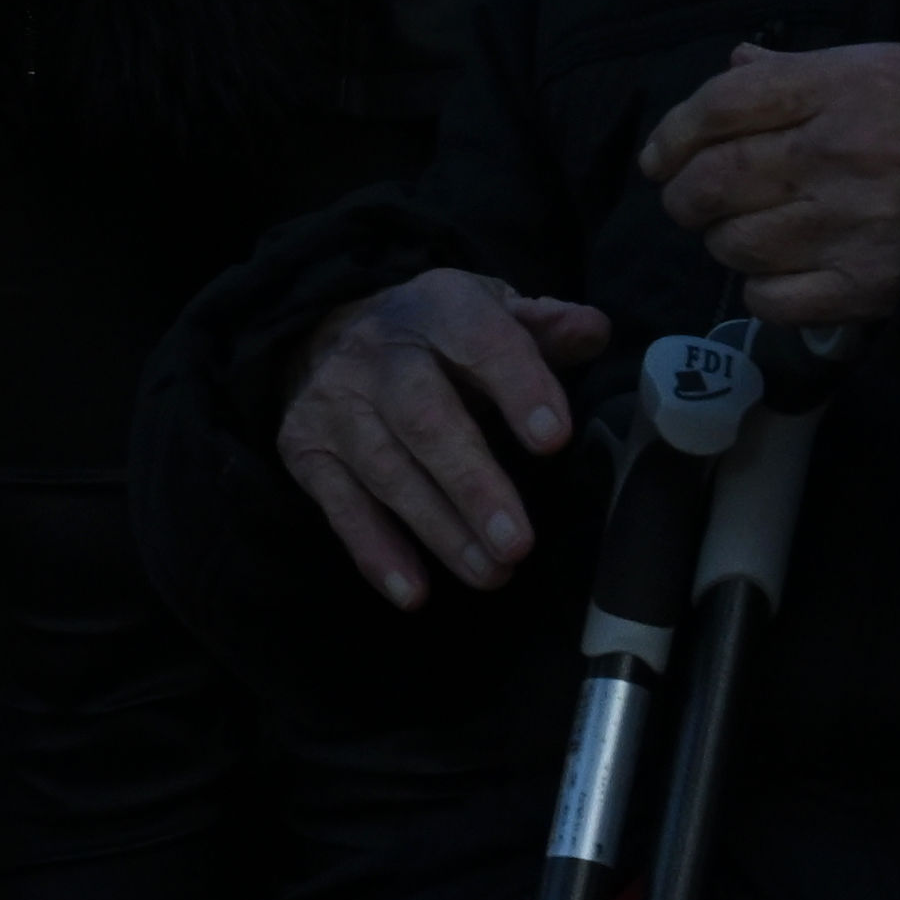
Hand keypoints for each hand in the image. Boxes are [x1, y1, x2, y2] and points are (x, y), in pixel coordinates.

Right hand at [276, 267, 612, 609]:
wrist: (325, 331)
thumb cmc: (434, 337)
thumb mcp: (487, 313)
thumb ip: (542, 328)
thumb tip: (593, 329)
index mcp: (437, 308)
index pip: (480, 340)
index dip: (518, 386)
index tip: (554, 438)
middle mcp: (378, 354)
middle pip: (424, 419)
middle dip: (472, 483)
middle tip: (517, 542)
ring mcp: (336, 404)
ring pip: (387, 470)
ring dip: (439, 529)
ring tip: (491, 573)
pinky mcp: (306, 450)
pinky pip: (341, 506)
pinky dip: (375, 551)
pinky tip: (414, 591)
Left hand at [642, 40, 899, 328]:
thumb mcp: (874, 67)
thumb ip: (796, 69)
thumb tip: (731, 67)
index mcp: (839, 89)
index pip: (723, 105)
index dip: (674, 133)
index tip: (659, 156)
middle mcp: (838, 154)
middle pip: (716, 179)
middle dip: (683, 194)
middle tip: (688, 200)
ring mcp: (850, 225)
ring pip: (735, 244)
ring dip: (721, 241)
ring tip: (740, 232)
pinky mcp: (864, 286)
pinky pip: (772, 300)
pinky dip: (758, 289)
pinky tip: (775, 273)